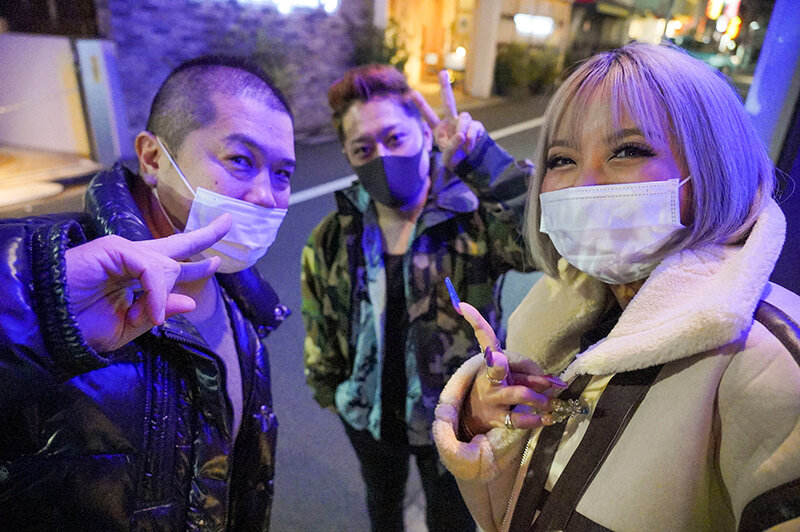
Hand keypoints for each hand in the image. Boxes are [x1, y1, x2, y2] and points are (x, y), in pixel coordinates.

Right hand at [65, 214, 231, 351]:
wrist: (49, 323)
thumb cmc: (79, 326)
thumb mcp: (126, 327)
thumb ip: (158, 313)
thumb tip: (191, 301)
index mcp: (137, 278)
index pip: (174, 266)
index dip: (197, 264)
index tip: (218, 262)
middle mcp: (133, 259)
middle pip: (177, 243)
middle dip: (206, 234)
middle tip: (231, 220)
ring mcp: (123, 251)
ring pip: (165, 265)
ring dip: (160, 295)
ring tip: (149, 316)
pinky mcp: (113, 249)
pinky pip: (150, 270)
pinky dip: (154, 293)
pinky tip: (150, 311)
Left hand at [409, 70, 485, 168]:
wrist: (470, 164)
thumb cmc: (454, 159)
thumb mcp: (447, 156)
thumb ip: (451, 146)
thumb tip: (462, 134)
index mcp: (439, 128)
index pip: (429, 115)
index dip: (421, 105)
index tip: (411, 93)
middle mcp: (451, 121)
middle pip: (448, 101)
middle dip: (445, 86)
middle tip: (442, 72)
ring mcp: (464, 122)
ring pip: (465, 115)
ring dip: (462, 128)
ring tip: (462, 141)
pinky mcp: (476, 126)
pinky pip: (474, 126)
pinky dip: (472, 137)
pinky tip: (469, 145)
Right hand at [452, 299, 565, 433]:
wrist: (474, 416)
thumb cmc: (500, 387)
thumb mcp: (511, 374)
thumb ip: (533, 374)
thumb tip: (558, 384)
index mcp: (490, 361)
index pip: (484, 337)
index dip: (475, 320)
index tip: (462, 305)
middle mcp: (488, 378)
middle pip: (496, 367)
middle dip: (498, 363)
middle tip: (499, 359)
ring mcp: (492, 399)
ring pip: (520, 394)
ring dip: (541, 398)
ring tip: (550, 403)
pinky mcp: (497, 419)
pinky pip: (520, 419)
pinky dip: (537, 419)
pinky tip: (547, 418)